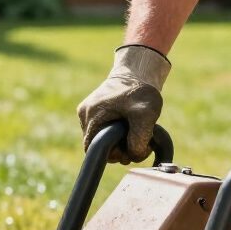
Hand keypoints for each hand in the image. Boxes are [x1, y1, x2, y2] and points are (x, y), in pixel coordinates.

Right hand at [77, 45, 170, 163]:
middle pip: (97, 145)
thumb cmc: (140, 91)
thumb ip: (139, 138)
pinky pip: (101, 130)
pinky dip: (114, 132)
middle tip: (136, 140)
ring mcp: (86, 112)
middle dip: (118, 148)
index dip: (114, 154)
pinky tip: (126, 124)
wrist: (136, 73)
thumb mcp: (146, 114)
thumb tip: (132, 156)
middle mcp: (84, 114)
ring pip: (100, 139)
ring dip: (117, 140)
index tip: (131, 146)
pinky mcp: (92, 111)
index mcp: (92, 115)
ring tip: (132, 128)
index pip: (95, 149)